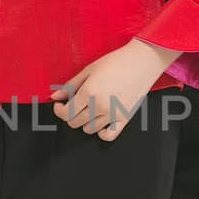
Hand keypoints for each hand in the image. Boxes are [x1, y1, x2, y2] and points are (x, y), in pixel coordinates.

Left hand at [49, 39, 178, 140]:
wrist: (142, 62)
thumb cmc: (117, 62)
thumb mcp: (89, 70)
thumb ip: (70, 85)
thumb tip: (55, 96)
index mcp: (88, 93)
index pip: (66, 112)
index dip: (59, 110)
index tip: (60, 105)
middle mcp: (99, 106)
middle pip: (75, 122)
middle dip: (69, 115)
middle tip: (72, 105)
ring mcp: (112, 114)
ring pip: (88, 129)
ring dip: (84, 122)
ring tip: (88, 110)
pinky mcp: (124, 119)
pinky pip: (108, 136)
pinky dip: (101, 133)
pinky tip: (100, 122)